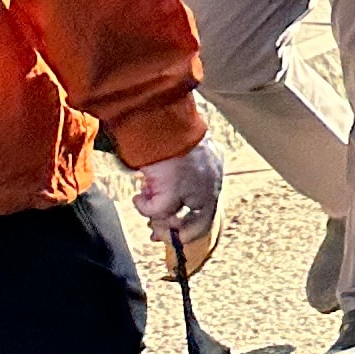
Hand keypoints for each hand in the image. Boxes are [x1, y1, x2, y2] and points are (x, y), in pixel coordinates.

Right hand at [132, 136, 221, 251]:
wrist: (161, 119)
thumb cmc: (167, 132)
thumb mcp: (181, 156)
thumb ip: (180, 177)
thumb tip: (161, 203)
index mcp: (215, 172)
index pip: (209, 209)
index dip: (190, 226)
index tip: (174, 234)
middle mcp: (210, 184)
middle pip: (198, 224)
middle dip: (173, 232)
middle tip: (154, 234)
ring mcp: (195, 189)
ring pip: (176, 221)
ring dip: (157, 218)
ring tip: (144, 201)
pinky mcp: (175, 191)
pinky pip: (157, 212)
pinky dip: (144, 207)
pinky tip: (139, 195)